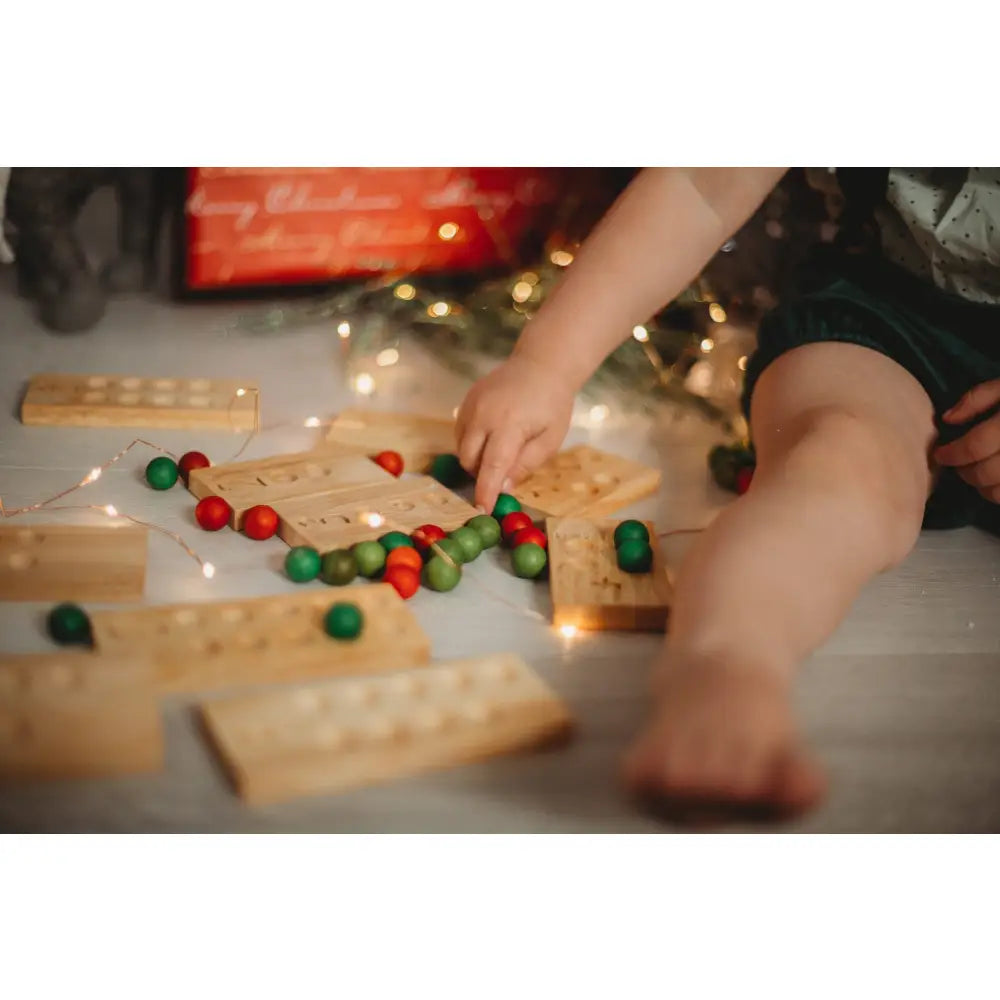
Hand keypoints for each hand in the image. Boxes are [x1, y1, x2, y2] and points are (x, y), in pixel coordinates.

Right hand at [455, 353, 572, 512]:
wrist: (542, 365)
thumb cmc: (552, 405)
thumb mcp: (549, 440)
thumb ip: (525, 465)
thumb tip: (502, 488)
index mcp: (509, 425)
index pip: (492, 466)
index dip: (485, 491)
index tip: (482, 511)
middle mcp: (484, 415)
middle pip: (469, 459)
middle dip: (481, 474)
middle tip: (501, 474)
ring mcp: (471, 405)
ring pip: (462, 447)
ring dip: (476, 459)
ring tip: (500, 450)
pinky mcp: (466, 400)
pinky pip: (461, 432)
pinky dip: (471, 443)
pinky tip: (491, 436)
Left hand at [935, 379, 999, 501]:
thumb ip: (978, 398)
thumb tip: (948, 419)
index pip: (976, 446)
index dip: (952, 454)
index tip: (940, 454)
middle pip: (986, 473)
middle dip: (964, 472)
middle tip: (957, 464)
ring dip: (982, 487)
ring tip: (978, 472)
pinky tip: (997, 481)